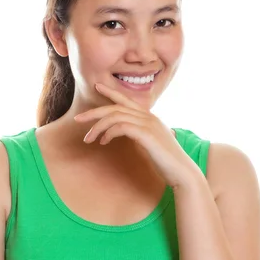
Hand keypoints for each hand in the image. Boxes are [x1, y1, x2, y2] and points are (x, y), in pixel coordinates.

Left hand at [73, 82, 199, 188]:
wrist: (182, 173)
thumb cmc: (166, 162)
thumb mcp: (151, 144)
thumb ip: (140, 135)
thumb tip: (127, 133)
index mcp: (150, 118)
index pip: (127, 100)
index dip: (111, 92)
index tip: (97, 86)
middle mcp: (149, 117)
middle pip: (116, 107)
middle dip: (94, 112)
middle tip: (77, 119)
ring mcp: (149, 124)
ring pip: (116, 116)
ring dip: (98, 127)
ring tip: (88, 139)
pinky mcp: (147, 134)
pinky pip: (121, 127)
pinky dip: (109, 132)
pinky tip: (103, 142)